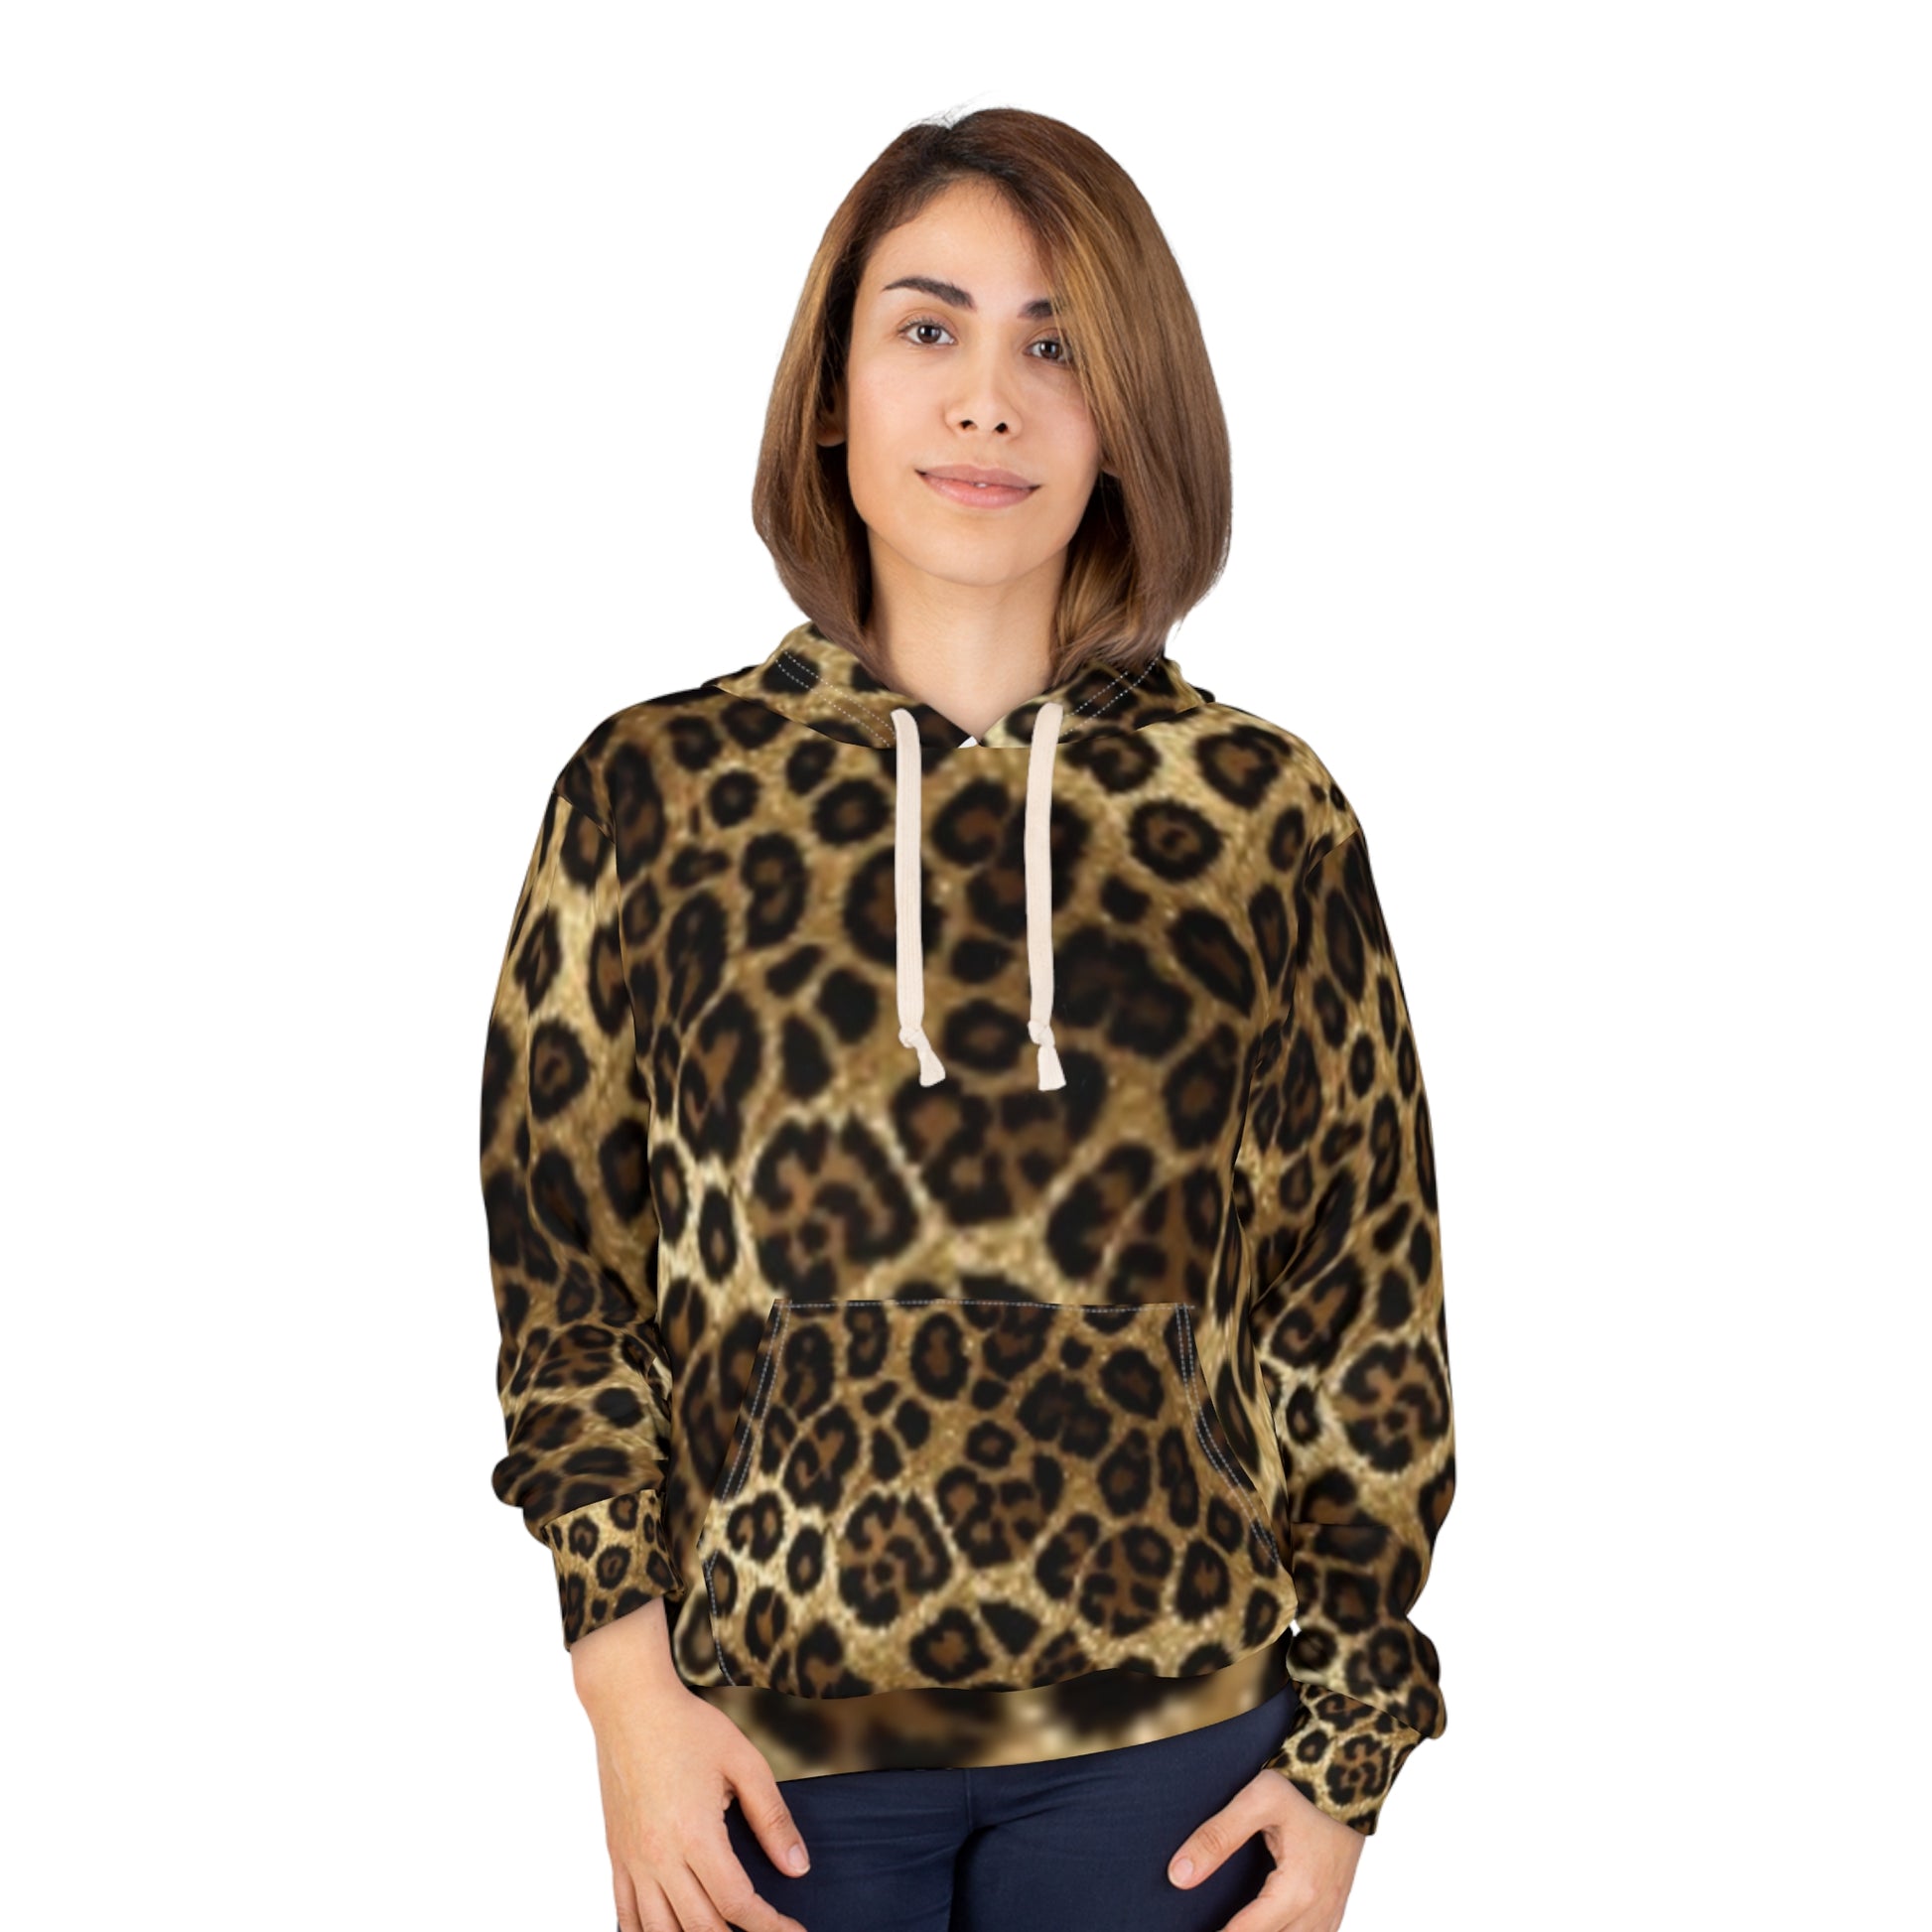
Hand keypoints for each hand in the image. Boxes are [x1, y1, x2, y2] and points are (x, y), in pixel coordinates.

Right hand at [573, 1599, 812, 1931]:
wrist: (629, 1704)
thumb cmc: (687, 1727)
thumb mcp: (744, 1762)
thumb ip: (772, 1818)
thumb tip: (797, 1866)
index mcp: (695, 1834)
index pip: (736, 1903)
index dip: (768, 1926)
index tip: (793, 1931)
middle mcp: (659, 1856)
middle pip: (700, 1926)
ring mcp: (633, 1860)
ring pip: (659, 1931)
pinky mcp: (617, 1855)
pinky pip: (625, 1914)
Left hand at [1167, 1766, 1364, 1931]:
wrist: (1350, 1773)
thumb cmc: (1304, 1785)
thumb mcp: (1256, 1801)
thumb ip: (1218, 1837)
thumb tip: (1179, 1875)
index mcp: (1298, 1889)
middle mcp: (1318, 1909)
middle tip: (1207, 1925)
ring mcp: (1331, 1909)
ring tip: (1231, 1923)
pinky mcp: (1336, 1902)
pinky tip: (1268, 1925)